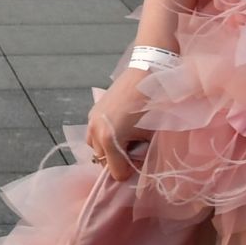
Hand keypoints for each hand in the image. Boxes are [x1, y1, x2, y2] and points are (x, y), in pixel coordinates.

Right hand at [85, 65, 151, 181]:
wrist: (147, 71)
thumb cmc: (154, 105)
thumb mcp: (152, 135)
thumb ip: (142, 156)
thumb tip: (139, 165)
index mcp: (110, 139)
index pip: (117, 173)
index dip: (131, 171)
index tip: (142, 160)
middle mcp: (95, 131)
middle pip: (104, 162)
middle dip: (120, 160)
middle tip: (136, 148)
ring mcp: (91, 120)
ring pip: (97, 149)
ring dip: (110, 149)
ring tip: (127, 138)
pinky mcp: (92, 111)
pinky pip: (94, 135)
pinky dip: (104, 137)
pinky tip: (119, 127)